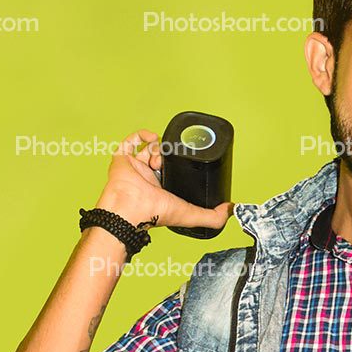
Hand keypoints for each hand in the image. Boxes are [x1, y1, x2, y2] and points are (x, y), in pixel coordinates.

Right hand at [95, 129, 234, 230]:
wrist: (130, 207)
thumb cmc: (154, 213)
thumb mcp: (190, 215)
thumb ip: (212, 217)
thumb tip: (229, 210)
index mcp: (161, 190)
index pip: (174, 172)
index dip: (182, 165)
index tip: (188, 163)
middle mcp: (147, 178)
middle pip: (163, 157)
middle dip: (170, 156)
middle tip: (172, 160)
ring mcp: (135, 167)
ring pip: (149, 149)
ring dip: (159, 149)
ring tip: (160, 158)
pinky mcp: (122, 159)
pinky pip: (131, 141)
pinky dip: (142, 135)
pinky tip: (152, 138)